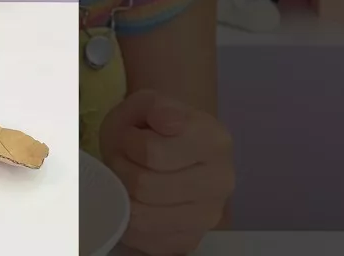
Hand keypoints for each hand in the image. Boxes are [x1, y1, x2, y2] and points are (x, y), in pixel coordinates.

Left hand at [100, 90, 234, 255]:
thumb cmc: (153, 126)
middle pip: (145, 186)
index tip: (133, 136)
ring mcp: (208, 216)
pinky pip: (144, 238)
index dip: (129, 143)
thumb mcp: (147, 103)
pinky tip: (138, 201)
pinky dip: (129, 221)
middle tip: (126, 159)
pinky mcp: (190, 240)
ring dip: (123, 196)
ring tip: (130, 179)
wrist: (166, 147)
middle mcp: (221, 181)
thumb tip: (166, 121)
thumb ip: (154, 106)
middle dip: (123, 169)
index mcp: (214, 141)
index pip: (152, 153)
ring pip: (142, 217)